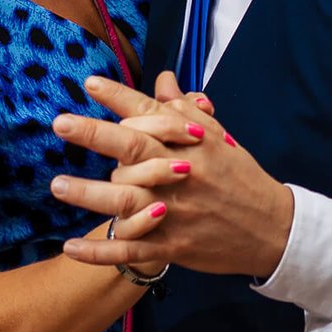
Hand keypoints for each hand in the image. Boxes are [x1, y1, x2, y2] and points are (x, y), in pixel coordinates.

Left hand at [49, 73, 294, 279]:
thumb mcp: (219, 139)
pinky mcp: (174, 245)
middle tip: (61, 123)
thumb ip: (184, 111)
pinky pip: (131, 249)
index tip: (89, 83)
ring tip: (57, 184)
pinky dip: (100, 251)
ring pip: (127, 200)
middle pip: (135, 150)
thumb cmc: (240, 178)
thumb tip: (161, 79)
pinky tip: (70, 248)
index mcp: (192, 144)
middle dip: (96, 134)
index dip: (120, 97)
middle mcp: (182, 174)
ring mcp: (177, 212)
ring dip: (89, 193)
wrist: (274, 229)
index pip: (152, 114)